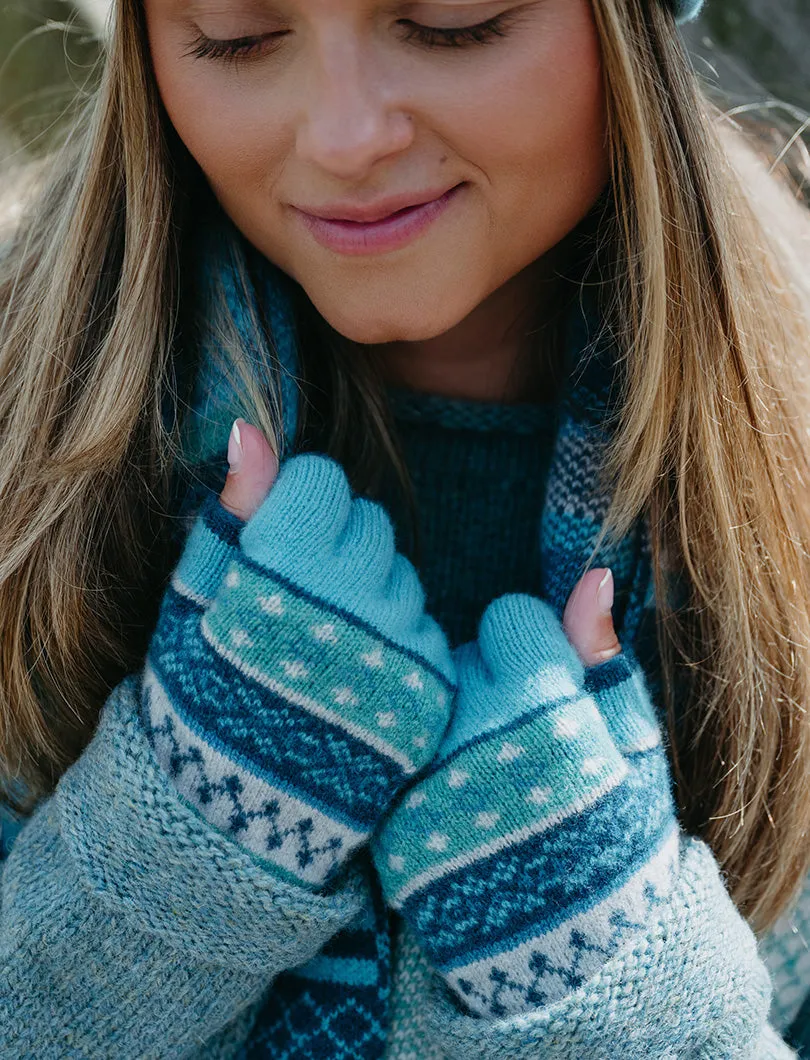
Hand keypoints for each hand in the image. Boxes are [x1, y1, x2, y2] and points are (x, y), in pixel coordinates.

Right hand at [144, 421, 454, 888]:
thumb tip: (251, 430)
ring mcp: (398, 648)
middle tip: (299, 605)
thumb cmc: (199, 698)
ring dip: (370, 599)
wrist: (234, 816)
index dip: (294, 512)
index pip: (322, 483)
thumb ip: (232, 511)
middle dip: (335, 550)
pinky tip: (356, 682)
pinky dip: (398, 646)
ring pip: (402, 577)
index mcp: (283, 567)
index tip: (274, 551)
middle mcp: (351, 600)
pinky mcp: (432, 693)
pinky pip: (427, 633)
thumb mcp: (195, 599)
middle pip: (370, 524)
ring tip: (324, 651)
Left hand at [371, 578, 678, 1019]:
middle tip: (510, 738)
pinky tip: (449, 805)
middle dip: (483, 683)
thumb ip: (602, 660)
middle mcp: (476, 738)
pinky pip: (393, 759)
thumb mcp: (631, 748)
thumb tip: (587, 575)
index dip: (528, 650)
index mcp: (545, 709)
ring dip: (444, 721)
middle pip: (458, 657)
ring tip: (480, 772)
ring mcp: (426, 783)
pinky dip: (415, 770)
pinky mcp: (389, 828)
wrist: (572, 959)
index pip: (507, 619)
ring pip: (420, 702)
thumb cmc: (615, 840)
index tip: (542, 688)